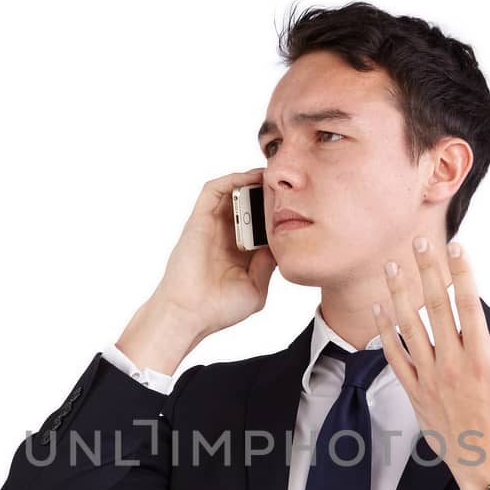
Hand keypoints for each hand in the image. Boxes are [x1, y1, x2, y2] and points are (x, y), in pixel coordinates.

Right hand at [153, 167, 279, 336]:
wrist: (190, 315)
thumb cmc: (218, 309)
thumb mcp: (256, 288)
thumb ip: (268, 265)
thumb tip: (280, 244)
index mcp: (240, 252)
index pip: (262, 224)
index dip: (278, 212)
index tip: (298, 204)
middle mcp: (226, 236)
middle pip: (249, 204)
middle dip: (267, 193)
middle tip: (288, 184)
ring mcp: (212, 226)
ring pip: (233, 193)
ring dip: (252, 182)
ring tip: (273, 175)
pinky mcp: (199, 220)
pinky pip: (214, 190)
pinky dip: (232, 180)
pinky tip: (251, 178)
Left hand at [373, 235, 489, 489]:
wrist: (488, 468)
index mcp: (482, 359)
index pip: (468, 305)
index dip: (461, 273)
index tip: (457, 247)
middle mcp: (452, 364)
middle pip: (435, 308)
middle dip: (427, 271)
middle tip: (419, 241)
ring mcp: (430, 379)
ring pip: (409, 328)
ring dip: (400, 294)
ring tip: (392, 266)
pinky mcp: (415, 393)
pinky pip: (395, 357)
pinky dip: (386, 332)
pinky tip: (380, 309)